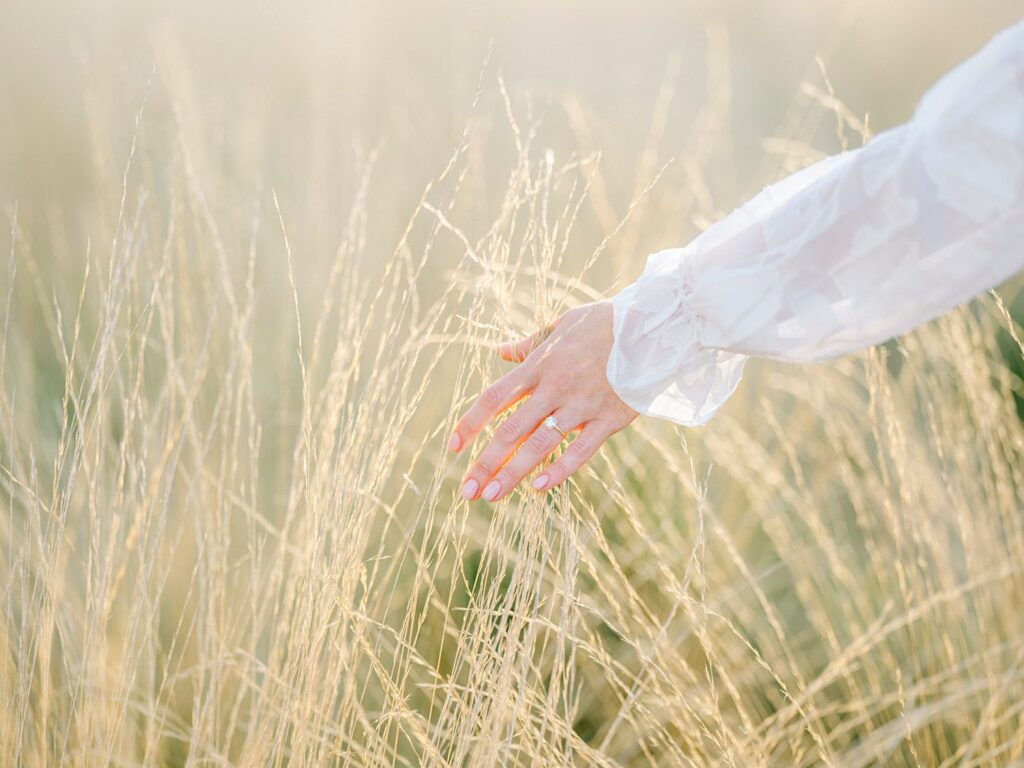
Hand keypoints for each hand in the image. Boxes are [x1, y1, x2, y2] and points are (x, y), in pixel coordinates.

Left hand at [448, 300, 638, 501]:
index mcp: (539, 366)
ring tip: (491, 496)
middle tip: (466, 490)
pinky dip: (559, 470)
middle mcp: (554, 388)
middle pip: (511, 430)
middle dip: (486, 462)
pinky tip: (538, 488)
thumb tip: (500, 350)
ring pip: (540, 445)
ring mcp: (581, 406)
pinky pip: (580, 450)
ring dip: (513, 473)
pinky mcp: (608, 420)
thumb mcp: (561, 325)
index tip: (453, 446)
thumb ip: (529, 343)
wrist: (652, 326)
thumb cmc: (604, 323)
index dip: (470, 423)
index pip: (494, 398)